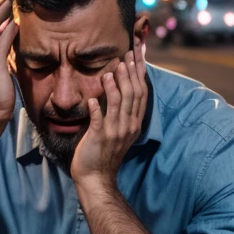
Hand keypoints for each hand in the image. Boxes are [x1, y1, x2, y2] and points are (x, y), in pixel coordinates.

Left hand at [70, 39, 146, 186]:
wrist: (96, 177)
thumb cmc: (104, 152)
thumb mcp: (119, 130)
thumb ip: (121, 112)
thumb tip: (121, 89)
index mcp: (134, 123)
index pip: (141, 93)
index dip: (140, 73)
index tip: (137, 56)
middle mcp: (127, 126)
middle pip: (132, 95)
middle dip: (129, 74)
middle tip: (125, 57)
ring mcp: (114, 133)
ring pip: (118, 105)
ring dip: (114, 87)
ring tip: (110, 72)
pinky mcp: (99, 139)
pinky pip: (99, 121)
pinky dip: (96, 110)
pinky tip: (92, 99)